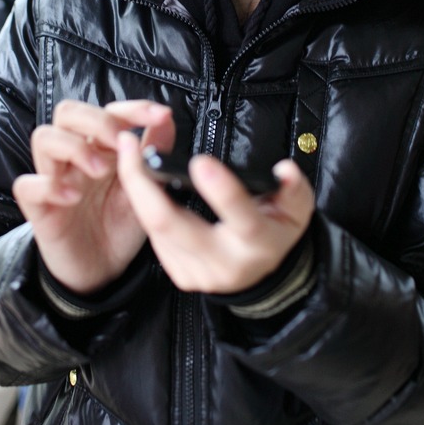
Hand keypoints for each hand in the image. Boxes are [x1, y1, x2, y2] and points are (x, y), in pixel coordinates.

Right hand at [13, 99, 174, 293]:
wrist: (102, 270)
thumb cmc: (119, 225)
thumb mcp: (145, 188)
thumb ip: (153, 153)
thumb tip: (166, 119)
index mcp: (101, 147)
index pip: (108, 110)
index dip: (133, 109)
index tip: (159, 116)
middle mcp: (74, 157)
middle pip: (68, 112)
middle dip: (97, 120)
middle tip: (120, 142)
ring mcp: (54, 178)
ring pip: (43, 137)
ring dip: (73, 147)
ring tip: (99, 171)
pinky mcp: (39, 207)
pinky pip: (27, 185)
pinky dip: (48, 185)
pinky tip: (73, 197)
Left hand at [117, 132, 313, 294]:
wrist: (264, 272)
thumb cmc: (276, 230)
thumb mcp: (295, 209)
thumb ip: (292, 188)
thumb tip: (284, 170)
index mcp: (258, 245)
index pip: (241, 219)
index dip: (222, 191)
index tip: (200, 162)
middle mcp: (225, 264)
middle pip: (174, 226)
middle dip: (147, 186)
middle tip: (133, 149)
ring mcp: (198, 273)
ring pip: (156, 230)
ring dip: (137, 190)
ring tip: (128, 155)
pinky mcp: (180, 274)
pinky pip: (155, 237)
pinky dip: (143, 206)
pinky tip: (137, 181)